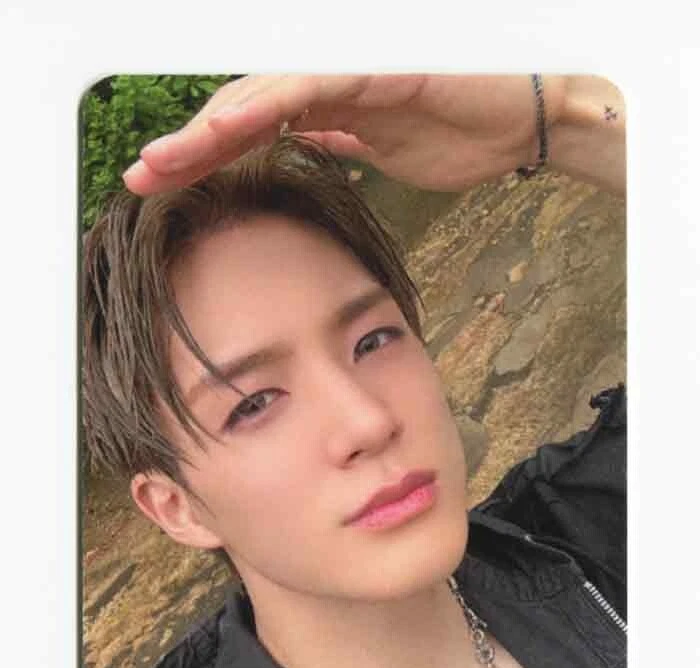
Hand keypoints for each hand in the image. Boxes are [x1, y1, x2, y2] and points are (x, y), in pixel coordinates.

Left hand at [123, 74, 568, 195]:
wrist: (522, 122)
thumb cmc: (461, 132)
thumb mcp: (381, 149)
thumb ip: (337, 139)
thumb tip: (301, 144)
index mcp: (325, 101)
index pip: (251, 126)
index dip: (204, 152)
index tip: (164, 182)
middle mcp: (327, 79)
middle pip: (242, 109)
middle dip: (189, 145)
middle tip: (142, 176)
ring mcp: (348, 69)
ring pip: (262, 94)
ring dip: (210, 128)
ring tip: (165, 160)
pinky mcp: (375, 70)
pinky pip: (310, 86)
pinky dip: (267, 106)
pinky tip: (228, 128)